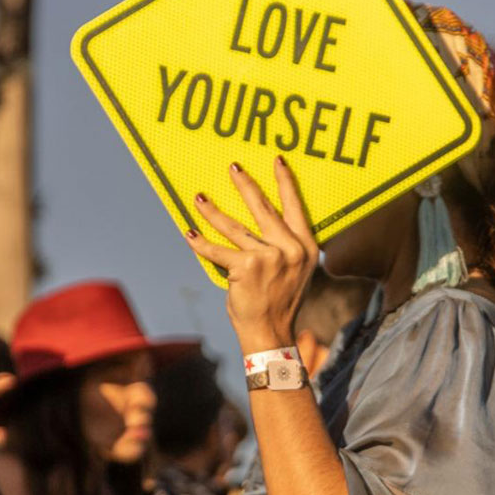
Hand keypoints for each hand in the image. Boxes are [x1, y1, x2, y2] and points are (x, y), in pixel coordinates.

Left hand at [185, 157, 318, 352]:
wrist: (271, 334)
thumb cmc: (280, 301)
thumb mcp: (295, 271)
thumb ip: (286, 247)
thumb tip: (264, 221)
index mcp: (305, 246)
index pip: (295, 206)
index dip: (285, 182)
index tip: (277, 161)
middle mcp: (289, 248)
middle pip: (263, 208)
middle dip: (245, 185)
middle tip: (233, 167)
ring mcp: (268, 257)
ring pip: (234, 227)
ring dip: (213, 211)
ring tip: (200, 198)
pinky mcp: (245, 268)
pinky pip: (217, 251)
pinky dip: (201, 243)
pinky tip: (189, 233)